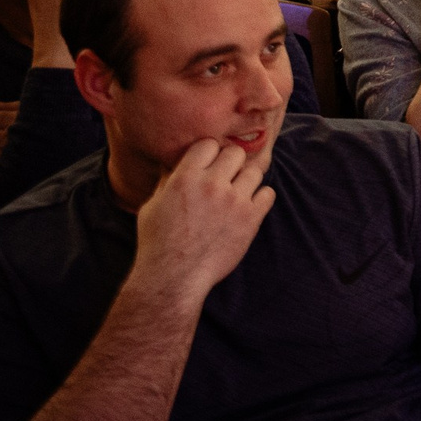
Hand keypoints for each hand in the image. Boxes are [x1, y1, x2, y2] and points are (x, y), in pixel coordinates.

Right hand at [133, 137, 274, 303]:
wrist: (174, 276)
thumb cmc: (157, 242)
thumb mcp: (153, 205)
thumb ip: (168, 180)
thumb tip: (176, 161)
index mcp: (186, 177)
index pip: (209, 144)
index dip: (208, 152)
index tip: (208, 163)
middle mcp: (212, 184)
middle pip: (235, 153)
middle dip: (230, 162)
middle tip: (224, 176)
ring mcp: (234, 201)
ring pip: (255, 170)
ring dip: (246, 178)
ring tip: (236, 191)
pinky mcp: (250, 218)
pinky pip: (268, 194)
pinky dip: (260, 197)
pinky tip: (248, 205)